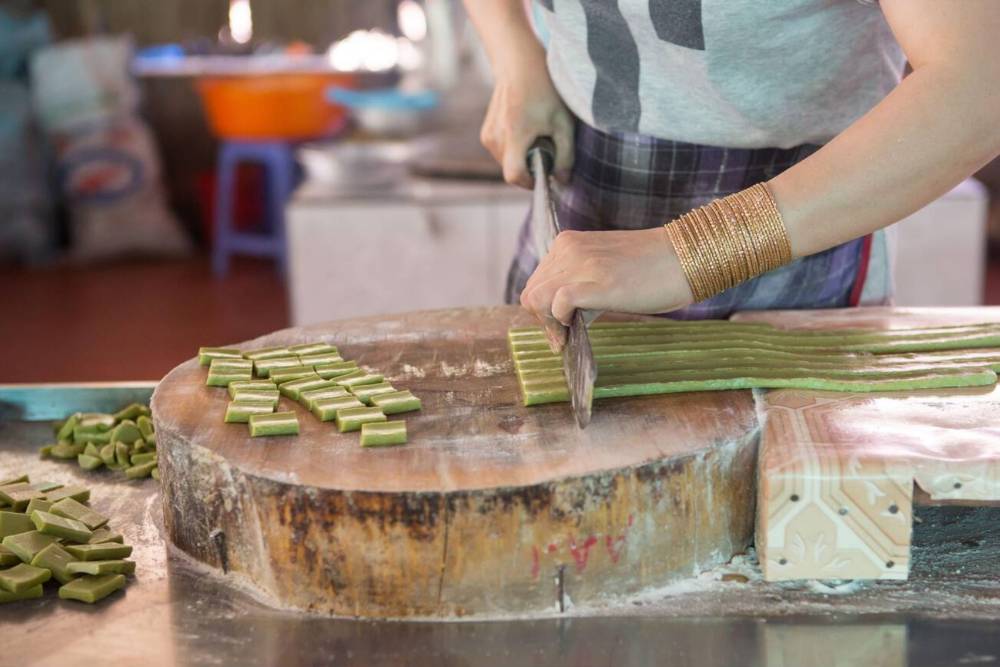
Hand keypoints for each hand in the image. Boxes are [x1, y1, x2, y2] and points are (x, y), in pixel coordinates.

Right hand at [480, 53, 574, 187]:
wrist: (518, 65)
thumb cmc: (545, 91)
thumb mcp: (563, 122)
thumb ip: (566, 155)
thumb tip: (563, 180)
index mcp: (514, 135)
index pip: (515, 175)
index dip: (531, 182)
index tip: (545, 176)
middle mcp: (495, 138)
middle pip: (512, 170)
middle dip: (530, 167)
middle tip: (546, 147)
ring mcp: (488, 136)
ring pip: (507, 163)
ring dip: (522, 158)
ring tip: (536, 135)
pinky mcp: (485, 133)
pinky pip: (502, 153)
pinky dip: (515, 149)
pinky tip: (525, 129)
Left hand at [520, 228, 694, 350]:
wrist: (687, 257)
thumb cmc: (651, 269)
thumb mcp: (603, 269)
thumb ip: (578, 285)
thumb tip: (559, 318)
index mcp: (567, 243)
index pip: (535, 283)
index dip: (543, 311)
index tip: (560, 329)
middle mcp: (569, 249)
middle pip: (532, 294)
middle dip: (544, 321)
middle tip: (564, 337)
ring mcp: (583, 264)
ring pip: (538, 299)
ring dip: (550, 323)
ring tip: (571, 335)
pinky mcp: (599, 282)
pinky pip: (559, 303)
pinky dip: (562, 320)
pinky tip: (580, 327)